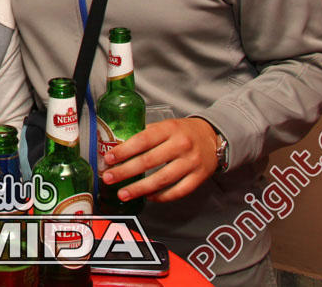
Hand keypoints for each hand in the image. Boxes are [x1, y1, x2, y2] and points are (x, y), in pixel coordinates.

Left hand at [100, 117, 217, 202]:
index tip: (108, 159)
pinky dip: (161, 196)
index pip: (143, 140)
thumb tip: (119, 148)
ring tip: (123, 194)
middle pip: (149, 161)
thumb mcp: (165, 125)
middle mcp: (181, 145)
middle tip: (109, 178)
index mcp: (169, 129)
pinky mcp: (199, 177)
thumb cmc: (182, 132)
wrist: (213, 137)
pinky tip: (147, 196)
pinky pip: (178, 191)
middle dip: (125, 171)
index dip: (124, 151)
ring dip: (140, 188)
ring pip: (162, 179)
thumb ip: (146, 134)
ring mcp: (191, 163)